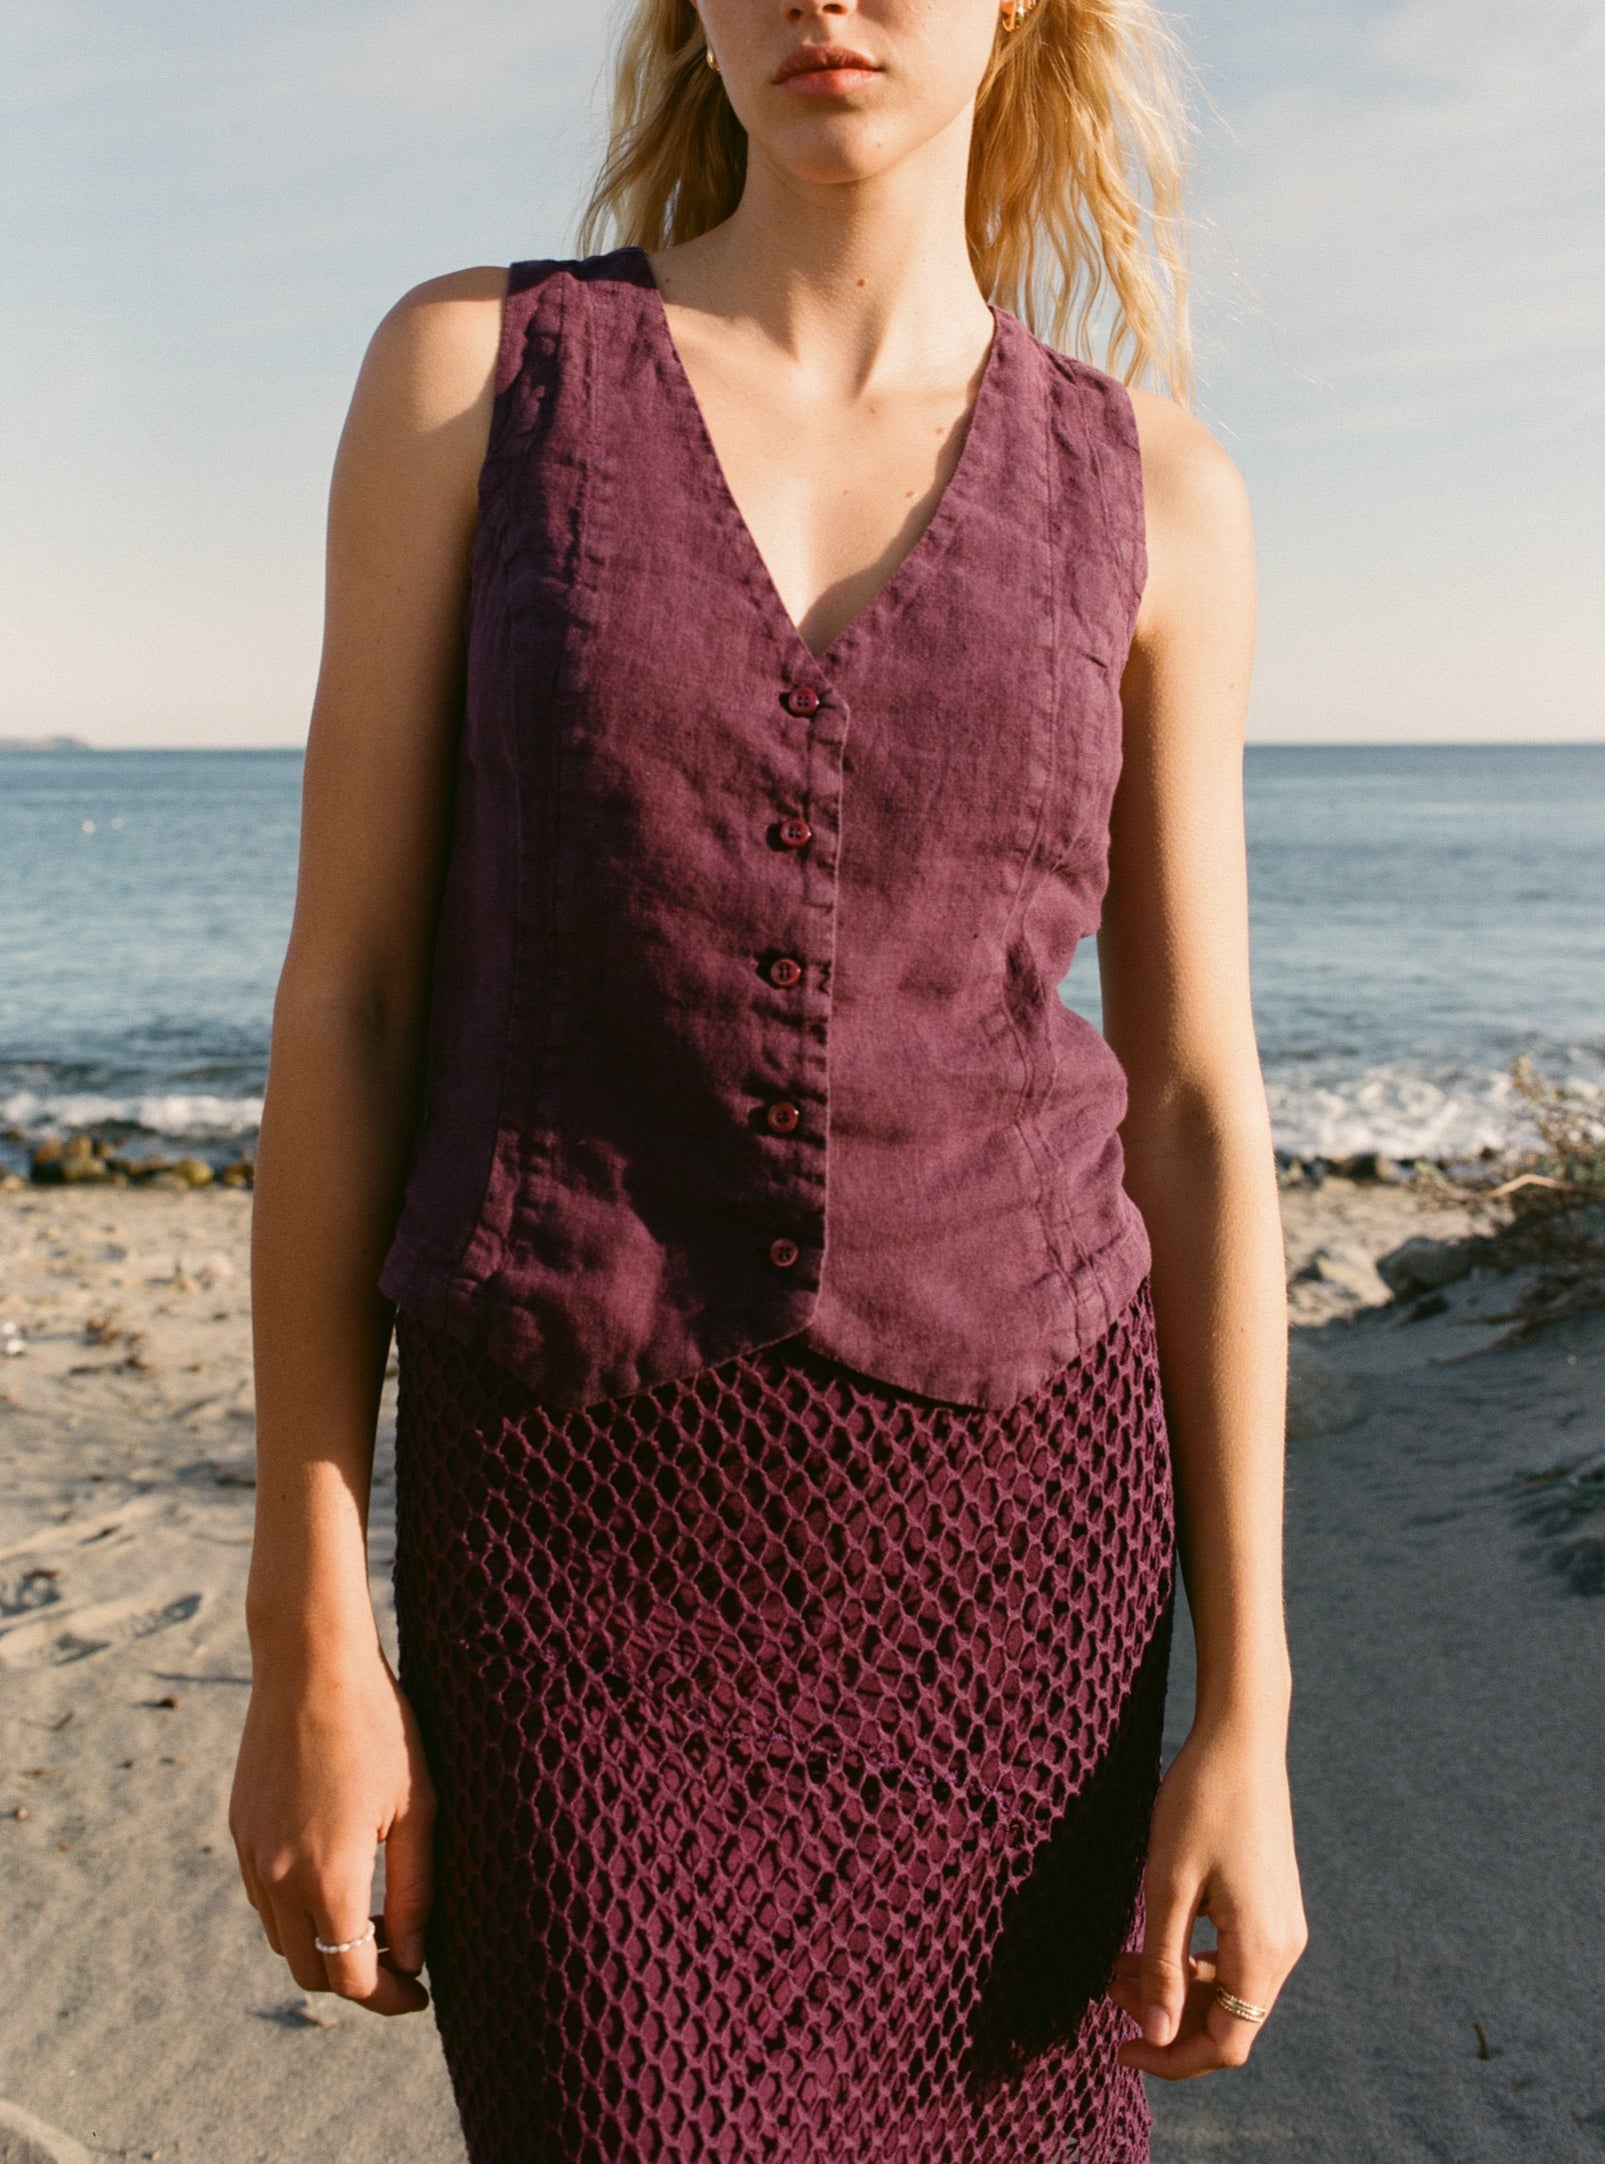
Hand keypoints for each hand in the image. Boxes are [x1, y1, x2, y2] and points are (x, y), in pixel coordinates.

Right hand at [229, 1638, 436, 2017]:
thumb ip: (417, 1891)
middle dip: (355, 1979)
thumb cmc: (378, 1726)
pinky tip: (336, 1878)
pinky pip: (264, 1896)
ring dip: (323, 1945)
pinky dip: (297, 1910)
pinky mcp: (239, 1829)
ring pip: (282, 1937)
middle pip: (310, 1970)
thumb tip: (413, 1958)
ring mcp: (251, 1854)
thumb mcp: (418, 1807)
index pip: (350, 1977)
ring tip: (375, 1920)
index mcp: (326, 1877)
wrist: (309, 1660)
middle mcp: (278, 1877)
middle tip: (402, 1960)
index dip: (388, 1997)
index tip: (421, 1994)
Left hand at [1105, 1713, 1306, 2077]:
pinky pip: (1234, 1954)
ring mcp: (1282, 1924)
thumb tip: (1156, 2037)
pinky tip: (1151, 1937)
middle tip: (1107, 1992)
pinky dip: (1192, 1958)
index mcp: (1262, 1950)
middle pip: (1229, 2021)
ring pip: (1229, 1987)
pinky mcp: (1272, 1903)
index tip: (1118, 2048)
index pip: (1225, 2044)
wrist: (1241, 1737)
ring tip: (1116, 1966)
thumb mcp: (1167, 1884)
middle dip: (1167, 2017)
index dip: (1172, 2059)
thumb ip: (1161, 1966)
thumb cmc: (1200, 1802)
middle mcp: (1284, 1947)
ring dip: (1175, 1986)